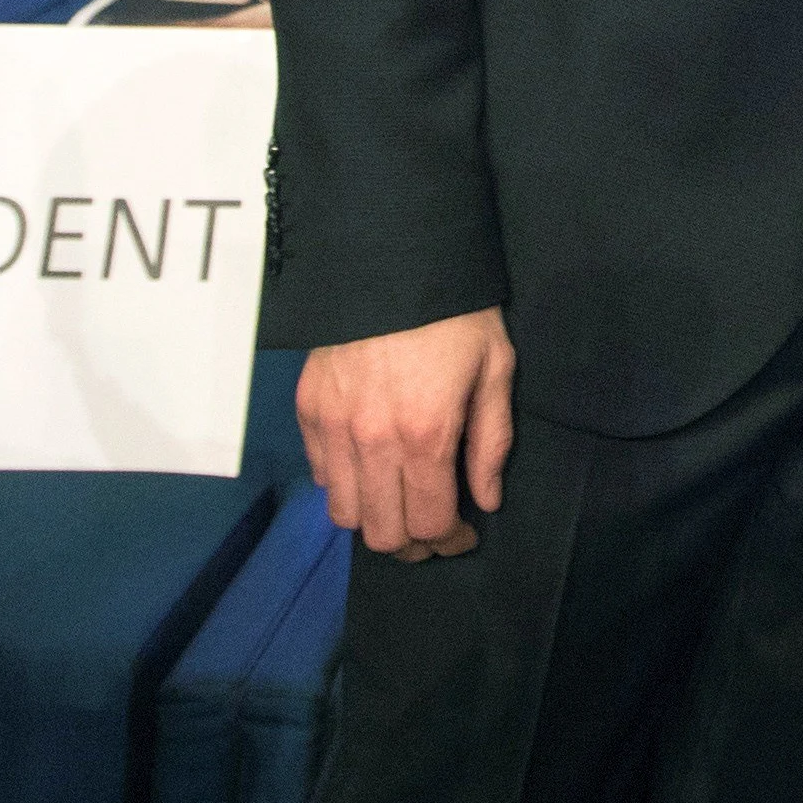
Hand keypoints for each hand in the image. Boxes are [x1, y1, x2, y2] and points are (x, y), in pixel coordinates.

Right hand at [296, 307, 515, 558]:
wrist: (390, 258)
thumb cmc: (454, 311)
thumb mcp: (494, 368)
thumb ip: (491, 442)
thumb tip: (487, 498)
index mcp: (425, 435)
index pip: (430, 523)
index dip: (451, 541)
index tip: (463, 535)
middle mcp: (372, 440)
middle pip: (382, 533)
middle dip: (412, 543)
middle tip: (432, 528)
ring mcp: (334, 426)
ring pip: (344, 512)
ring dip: (374, 519)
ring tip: (398, 503)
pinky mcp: (308, 407)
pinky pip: (320, 473)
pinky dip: (343, 483)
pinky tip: (368, 467)